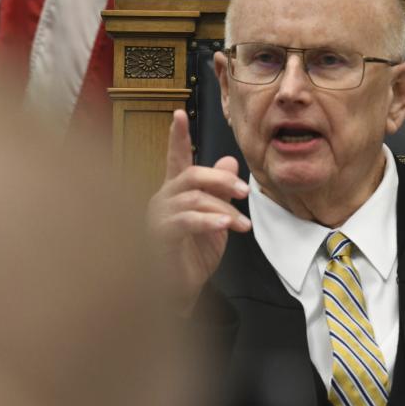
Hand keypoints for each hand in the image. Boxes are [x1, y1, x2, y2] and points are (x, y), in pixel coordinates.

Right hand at [147, 110, 250, 311]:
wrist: (180, 293)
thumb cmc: (193, 256)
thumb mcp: (216, 219)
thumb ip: (221, 191)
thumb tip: (230, 161)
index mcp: (175, 193)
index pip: (176, 158)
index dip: (178, 136)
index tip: (179, 112)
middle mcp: (162, 200)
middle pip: (191, 175)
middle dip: (222, 180)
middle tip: (247, 193)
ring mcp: (157, 218)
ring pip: (193, 198)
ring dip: (223, 209)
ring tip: (243, 225)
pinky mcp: (158, 237)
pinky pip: (184, 221)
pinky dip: (208, 221)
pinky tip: (225, 227)